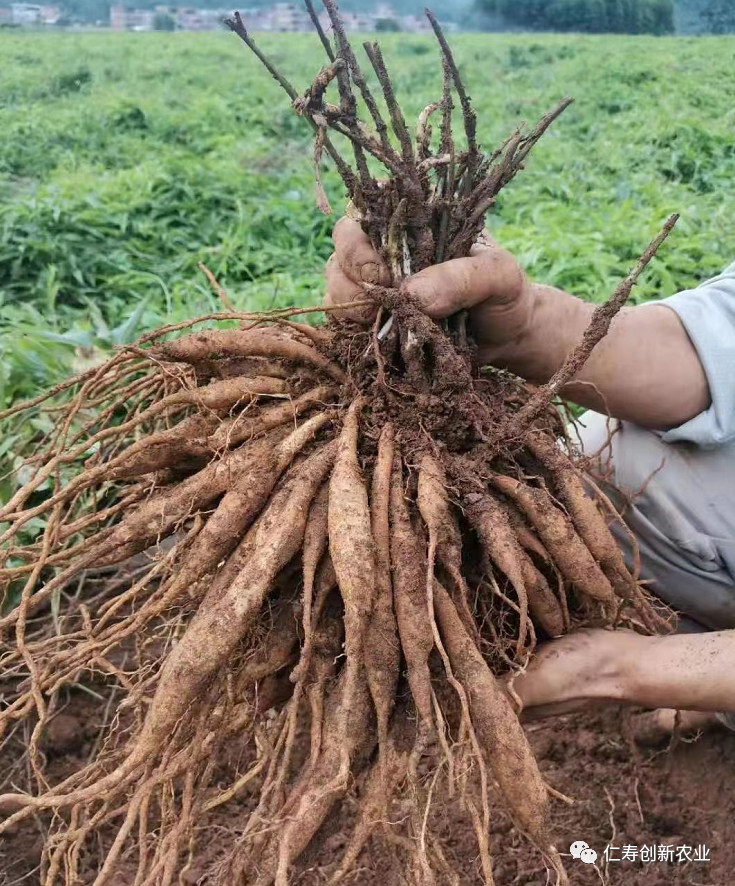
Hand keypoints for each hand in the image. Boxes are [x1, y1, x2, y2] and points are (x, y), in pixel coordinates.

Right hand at [324, 217, 533, 362]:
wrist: (509, 338)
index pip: (362, 219)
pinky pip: (345, 328)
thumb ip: (461, 277)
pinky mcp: (375, 326)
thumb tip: (411, 295)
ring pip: (335, 293)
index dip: (358, 246)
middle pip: (339, 258)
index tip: (380, 276)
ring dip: (351, 312)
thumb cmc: (505, 294)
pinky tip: (381, 344)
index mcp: (411, 227)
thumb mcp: (498, 275)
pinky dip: (355, 337)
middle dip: (351, 285)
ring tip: (384, 326)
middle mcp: (386, 255)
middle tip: (380, 308)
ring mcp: (375, 291)